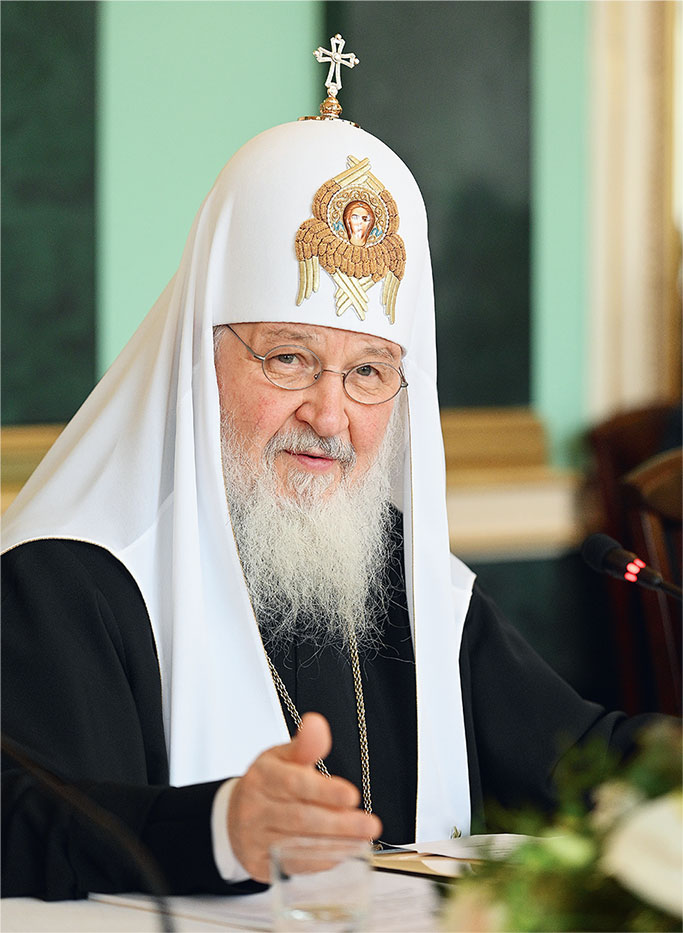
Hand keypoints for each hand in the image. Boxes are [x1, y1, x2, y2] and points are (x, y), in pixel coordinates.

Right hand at [227, 712, 381, 881]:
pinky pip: (294, 865)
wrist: (233, 816)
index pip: (294, 784)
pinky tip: (342, 854)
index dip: (324, 791)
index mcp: (263, 777)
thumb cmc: (267, 784)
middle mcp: (256, 808)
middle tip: (369, 823)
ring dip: (335, 844)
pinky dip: (321, 861)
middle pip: (300, 818)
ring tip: (363, 840)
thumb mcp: (281, 757)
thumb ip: (304, 744)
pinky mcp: (261, 864)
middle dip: (339, 823)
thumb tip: (317, 724)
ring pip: (299, 844)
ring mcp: (256, 838)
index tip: (352, 795)